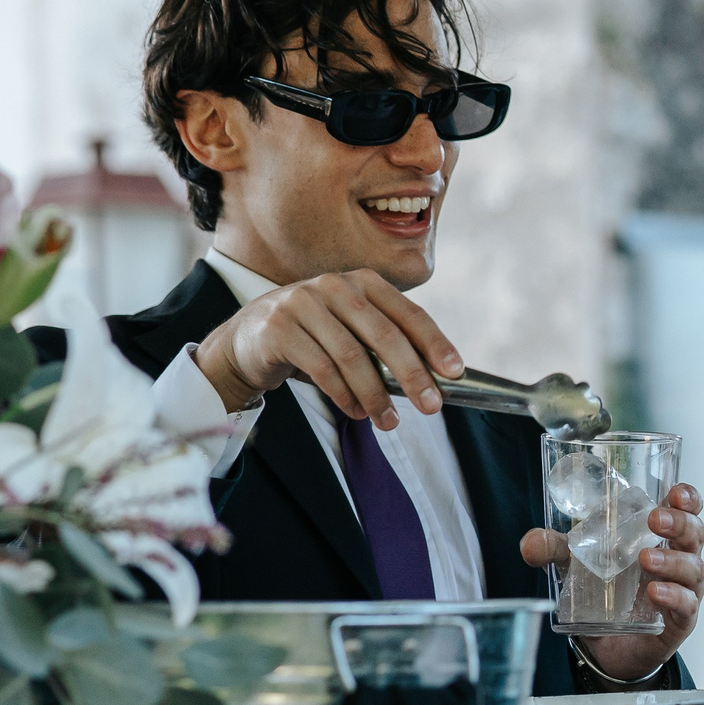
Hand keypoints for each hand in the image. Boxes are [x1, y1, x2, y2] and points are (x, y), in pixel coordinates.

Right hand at [193, 269, 461, 429]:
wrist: (247, 339)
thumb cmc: (314, 338)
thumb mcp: (351, 330)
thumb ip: (386, 345)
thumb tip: (434, 380)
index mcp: (363, 282)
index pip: (408, 313)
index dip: (435, 343)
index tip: (455, 373)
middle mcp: (335, 286)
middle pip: (384, 335)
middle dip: (413, 375)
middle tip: (432, 407)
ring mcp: (303, 303)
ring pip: (352, 356)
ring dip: (375, 395)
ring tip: (389, 422)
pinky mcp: (279, 327)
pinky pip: (321, 369)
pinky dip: (344, 395)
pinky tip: (356, 412)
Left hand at [519, 483, 703, 682]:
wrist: (608, 649)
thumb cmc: (605, 595)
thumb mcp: (576, 567)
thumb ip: (555, 550)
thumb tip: (530, 544)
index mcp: (662, 538)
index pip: (688, 510)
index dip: (688, 498)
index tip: (676, 493)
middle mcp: (679, 560)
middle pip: (696, 533)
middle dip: (679, 523)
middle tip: (654, 520)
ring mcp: (684, 591)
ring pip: (693, 568)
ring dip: (672, 560)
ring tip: (644, 558)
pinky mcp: (679, 621)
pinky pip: (687, 605)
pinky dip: (673, 596)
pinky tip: (654, 591)